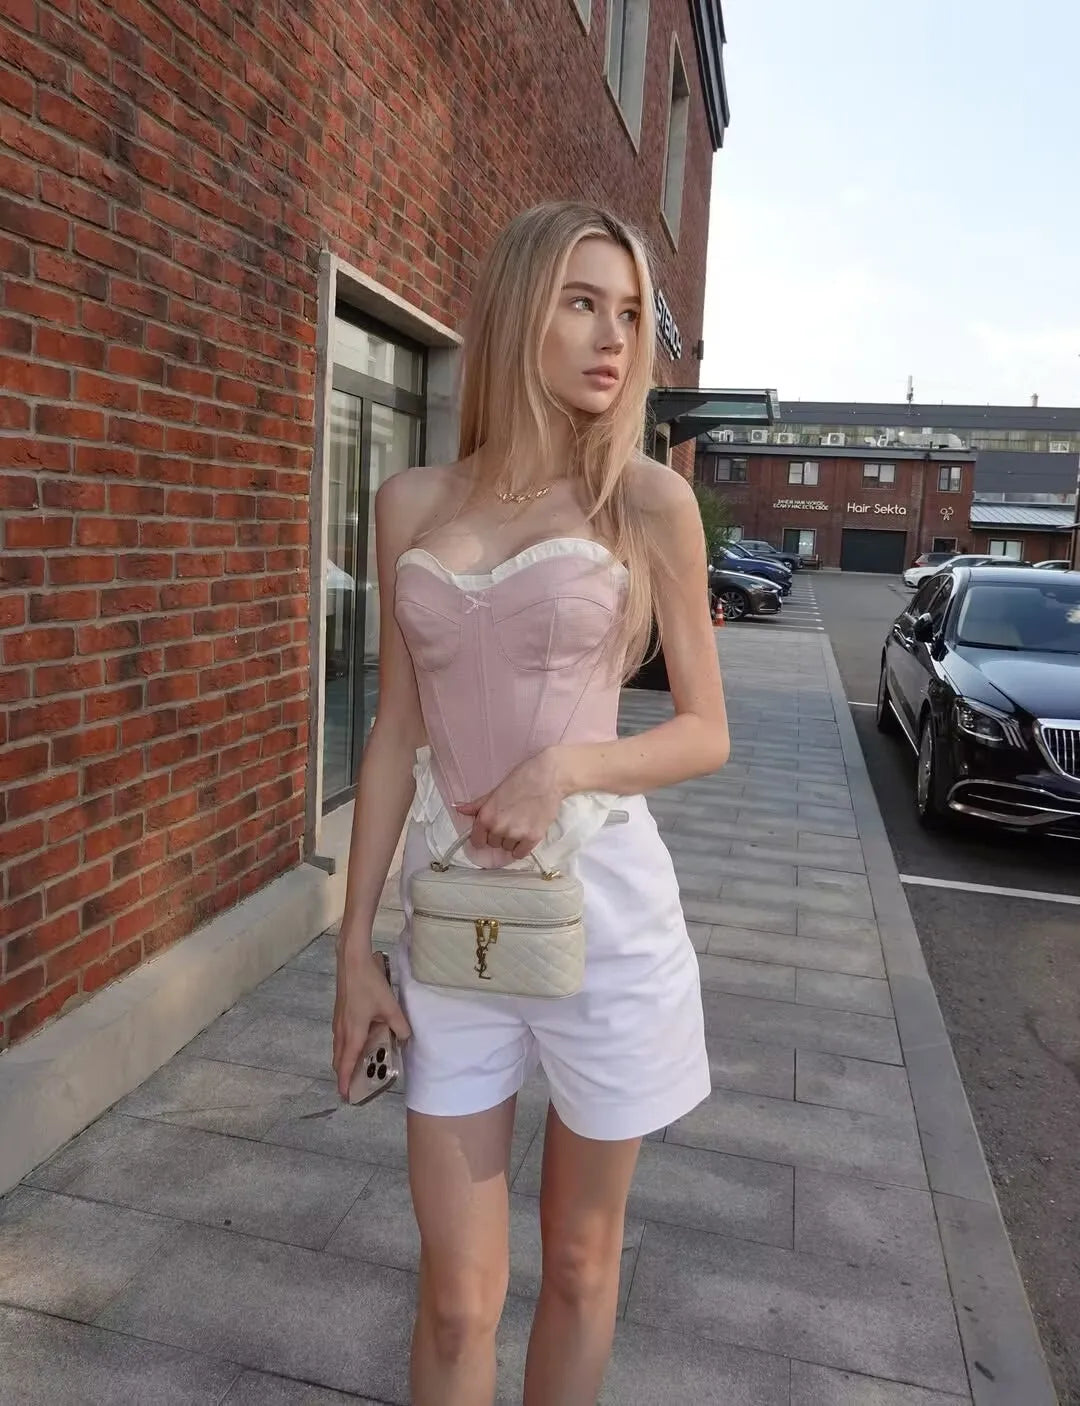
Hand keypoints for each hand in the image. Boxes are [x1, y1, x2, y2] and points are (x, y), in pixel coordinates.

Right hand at [332, 946, 410, 1099]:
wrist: (352, 961)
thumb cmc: (370, 984)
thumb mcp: (390, 1006)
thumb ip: (399, 1026)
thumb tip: (404, 1040)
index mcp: (353, 1033)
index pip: (347, 1064)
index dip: (345, 1081)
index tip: (345, 1096)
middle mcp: (342, 1031)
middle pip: (340, 1059)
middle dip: (344, 1074)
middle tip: (352, 1087)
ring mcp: (338, 1021)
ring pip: (339, 1048)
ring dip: (345, 1060)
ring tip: (355, 1068)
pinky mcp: (339, 1012)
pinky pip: (340, 1037)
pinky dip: (346, 1047)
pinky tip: (358, 1042)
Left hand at [455, 748, 568, 859]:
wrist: (547, 778)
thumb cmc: (520, 780)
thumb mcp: (494, 791)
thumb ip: (476, 805)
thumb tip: (457, 808)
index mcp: (486, 817)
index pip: (477, 841)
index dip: (482, 836)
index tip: (489, 832)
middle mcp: (498, 828)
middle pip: (493, 844)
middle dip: (498, 835)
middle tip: (509, 820)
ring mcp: (516, 835)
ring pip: (507, 848)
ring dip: (511, 841)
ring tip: (520, 824)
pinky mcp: (533, 838)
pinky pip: (520, 854)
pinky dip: (522, 848)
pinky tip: (525, 835)